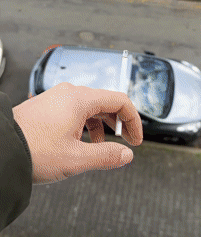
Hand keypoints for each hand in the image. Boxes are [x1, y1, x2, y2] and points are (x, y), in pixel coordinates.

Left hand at [12, 82, 142, 184]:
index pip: (120, 101)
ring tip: (103, 146)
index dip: (133, 120)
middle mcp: (70, 93)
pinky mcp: (49, 104)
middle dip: (119, 122)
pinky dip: (86, 123)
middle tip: (126, 142)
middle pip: (106, 101)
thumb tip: (126, 155)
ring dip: (102, 124)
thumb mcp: (75, 159)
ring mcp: (58, 97)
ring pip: (91, 105)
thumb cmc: (33, 150)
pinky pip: (76, 109)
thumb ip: (106, 156)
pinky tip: (83, 140)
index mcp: (80, 99)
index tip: (136, 139)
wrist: (2, 149)